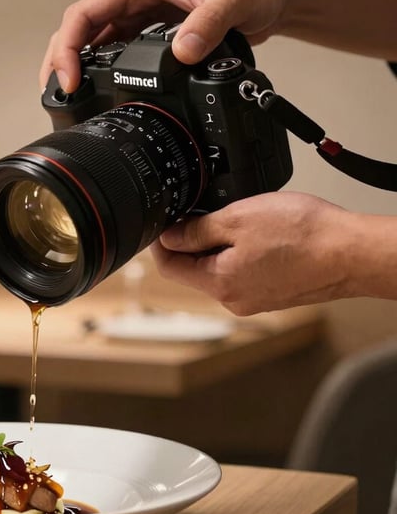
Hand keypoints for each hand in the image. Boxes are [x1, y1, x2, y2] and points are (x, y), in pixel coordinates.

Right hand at [40, 0, 287, 91]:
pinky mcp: (148, 36)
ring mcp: (138, 19)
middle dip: (60, 61)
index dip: (68, 47)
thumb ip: (207, 25)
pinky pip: (112, 54)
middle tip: (56, 94)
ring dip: (76, 68)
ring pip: (91, 43)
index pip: (84, 14)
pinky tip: (96, 92)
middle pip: (78, 30)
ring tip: (68, 98)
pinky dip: (98, 73)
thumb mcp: (232, 1)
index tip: (69, 78)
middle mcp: (132, 0)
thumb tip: (182, 51)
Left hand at [149, 192, 352, 315]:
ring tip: (241, 221)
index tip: (162, 225)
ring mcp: (256, 300)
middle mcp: (235, 300)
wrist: (353, 252)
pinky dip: (243, 254)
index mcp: (220, 284)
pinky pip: (245, 273)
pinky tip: (262, 236)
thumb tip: (169, 237)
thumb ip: (196, 230)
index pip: (170, 268)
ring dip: (220, 246)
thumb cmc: (305, 235)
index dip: (161, 243)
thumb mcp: (237, 219)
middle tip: (203, 213)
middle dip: (193, 241)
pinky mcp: (274, 294)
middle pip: (194, 270)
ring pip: (221, 270)